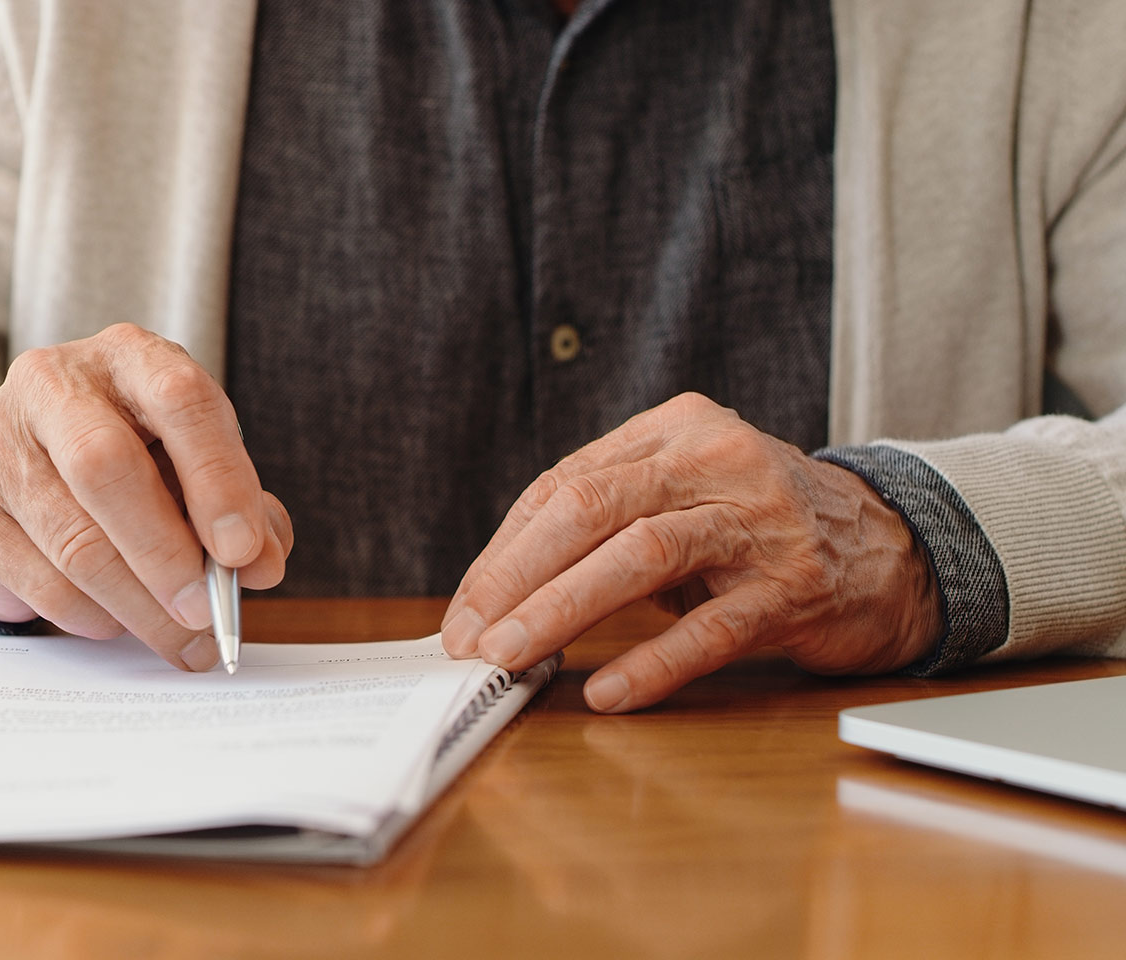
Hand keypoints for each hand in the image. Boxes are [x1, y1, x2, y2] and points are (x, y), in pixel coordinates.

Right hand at [0, 324, 292, 669]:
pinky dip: (94, 616)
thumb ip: (244, 512)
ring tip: (182, 639)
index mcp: (128, 356)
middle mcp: (53, 385)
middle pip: (104, 466)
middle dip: (165, 553)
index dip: (217, 477)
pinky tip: (120, 621)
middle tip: (206, 612)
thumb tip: (261, 564)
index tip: (243, 551)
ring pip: (73, 541)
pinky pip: (40, 581)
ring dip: (139, 606)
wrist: (22, 470)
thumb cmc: (133, 464)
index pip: (179, 398)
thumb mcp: (196, 469)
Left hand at [441, 393, 940, 712]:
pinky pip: (711, 627)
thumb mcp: (682, 497)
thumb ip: (604, 522)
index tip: (465, 609)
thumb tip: (498, 593)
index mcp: (676, 428)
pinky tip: (607, 691)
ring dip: (562, 610)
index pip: (564, 484)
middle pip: (590, 509)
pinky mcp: (797, 587)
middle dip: (516, 578)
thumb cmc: (760, 527)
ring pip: (640, 557)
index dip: (505, 551)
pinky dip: (652, 661)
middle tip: (471, 637)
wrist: (897, 549)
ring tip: (512, 657)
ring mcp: (761, 522)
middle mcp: (718, 459)